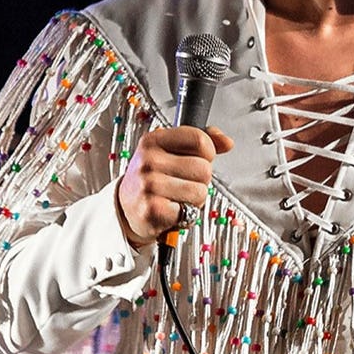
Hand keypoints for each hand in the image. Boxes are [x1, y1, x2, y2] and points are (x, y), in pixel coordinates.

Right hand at [115, 125, 234, 246]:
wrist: (127, 208)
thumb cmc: (153, 177)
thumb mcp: (171, 151)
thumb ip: (202, 141)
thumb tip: (227, 142)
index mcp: (153, 140)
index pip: (200, 140)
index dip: (207, 153)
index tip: (197, 159)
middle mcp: (148, 160)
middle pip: (204, 168)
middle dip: (200, 179)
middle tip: (181, 182)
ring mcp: (148, 185)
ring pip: (200, 191)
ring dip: (195, 198)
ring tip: (177, 197)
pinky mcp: (152, 210)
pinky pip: (190, 211)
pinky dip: (186, 214)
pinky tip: (171, 209)